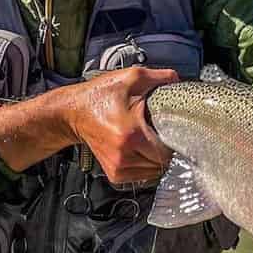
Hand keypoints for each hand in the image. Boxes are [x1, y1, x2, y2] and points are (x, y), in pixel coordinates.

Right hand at [68, 66, 176, 183]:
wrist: (74, 112)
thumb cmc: (99, 96)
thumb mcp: (131, 78)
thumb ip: (159, 76)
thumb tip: (177, 79)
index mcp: (131, 135)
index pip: (166, 152)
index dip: (175, 141)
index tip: (173, 130)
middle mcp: (123, 156)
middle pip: (161, 163)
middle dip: (166, 148)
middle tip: (161, 132)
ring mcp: (117, 168)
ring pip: (152, 172)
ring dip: (156, 158)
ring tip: (150, 139)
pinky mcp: (114, 174)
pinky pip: (141, 176)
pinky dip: (146, 165)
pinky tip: (142, 149)